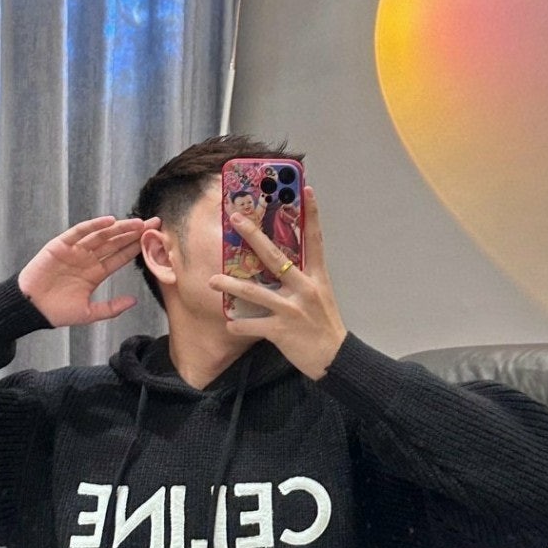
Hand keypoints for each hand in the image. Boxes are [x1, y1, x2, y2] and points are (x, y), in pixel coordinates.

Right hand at [18, 214, 159, 327]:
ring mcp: (74, 251)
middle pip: (114, 243)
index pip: (119, 257)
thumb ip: (111, 308)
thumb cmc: (57, 312)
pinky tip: (109, 221)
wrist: (31, 309)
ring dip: (119, 228)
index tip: (153, 241)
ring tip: (137, 222)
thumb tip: (133, 302)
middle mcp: (87, 259)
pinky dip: (93, 226)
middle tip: (153, 225)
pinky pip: (79, 232)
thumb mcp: (89, 313)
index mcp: (95, 273)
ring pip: (100, 235)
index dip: (135, 248)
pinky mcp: (60, 245)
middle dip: (133, 234)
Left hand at [208, 186, 346, 379]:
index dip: (312, 214)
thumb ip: (302, 279)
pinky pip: (252, 325)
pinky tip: (229, 323)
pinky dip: (238, 324)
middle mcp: (304, 289)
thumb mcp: (320, 296)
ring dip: (230, 285)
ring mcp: (292, 309)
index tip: (307, 190)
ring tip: (212, 280)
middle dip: (253, 236)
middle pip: (275, 257)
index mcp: (316, 277)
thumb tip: (282, 264)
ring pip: (255, 292)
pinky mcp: (281, 330)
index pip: (315, 239)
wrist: (335, 358)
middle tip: (235, 219)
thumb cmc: (324, 326)